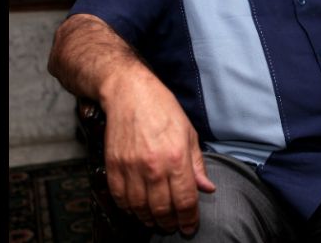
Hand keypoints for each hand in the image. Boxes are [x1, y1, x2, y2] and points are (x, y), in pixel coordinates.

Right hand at [102, 75, 215, 234]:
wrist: (130, 93)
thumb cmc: (163, 109)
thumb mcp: (189, 133)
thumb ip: (197, 165)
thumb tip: (207, 188)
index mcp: (177, 158)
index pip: (185, 201)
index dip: (189, 219)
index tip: (190, 226)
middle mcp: (154, 166)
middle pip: (162, 209)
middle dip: (170, 223)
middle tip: (174, 226)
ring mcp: (131, 168)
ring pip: (140, 208)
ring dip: (149, 219)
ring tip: (157, 220)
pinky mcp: (114, 166)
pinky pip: (120, 198)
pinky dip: (129, 209)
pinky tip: (137, 209)